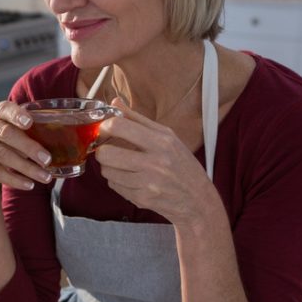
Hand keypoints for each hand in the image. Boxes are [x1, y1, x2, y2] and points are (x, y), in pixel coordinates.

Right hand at [0, 101, 52, 195]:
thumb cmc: (3, 144)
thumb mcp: (13, 133)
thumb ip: (27, 132)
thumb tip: (56, 144)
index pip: (4, 108)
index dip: (16, 115)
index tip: (30, 122)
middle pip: (4, 133)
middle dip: (28, 147)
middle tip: (47, 159)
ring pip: (1, 155)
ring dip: (26, 168)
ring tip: (45, 177)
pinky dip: (14, 179)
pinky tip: (28, 184)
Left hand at [94, 99, 213, 224]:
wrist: (198, 199)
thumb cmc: (183, 166)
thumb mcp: (167, 137)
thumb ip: (138, 119)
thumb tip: (115, 102)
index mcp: (162, 141)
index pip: (119, 126)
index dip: (104, 128)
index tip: (104, 131)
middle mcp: (155, 161)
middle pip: (106, 153)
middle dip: (102, 151)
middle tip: (109, 151)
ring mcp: (148, 182)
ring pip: (106, 171)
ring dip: (110, 168)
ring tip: (124, 167)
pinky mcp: (142, 199)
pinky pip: (114, 186)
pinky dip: (118, 182)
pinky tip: (132, 180)